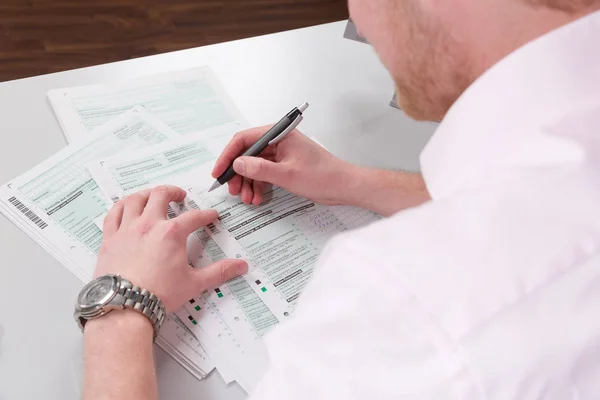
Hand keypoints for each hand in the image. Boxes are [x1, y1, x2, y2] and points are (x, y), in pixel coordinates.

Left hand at [95, 185, 247, 312]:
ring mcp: (126, 230)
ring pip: (135, 199)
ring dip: (146, 193)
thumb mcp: (194, 283)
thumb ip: (219, 272)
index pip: (194, 217)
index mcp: (171, 233)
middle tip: (180, 196)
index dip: (206, 215)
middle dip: (174, 192)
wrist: (125, 307)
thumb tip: (240, 266)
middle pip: (161, 195)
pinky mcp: (110, 239)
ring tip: (153, 195)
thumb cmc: (158, 295)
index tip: (210, 216)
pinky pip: (113, 214)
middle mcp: (148, 225)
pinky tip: (126, 207)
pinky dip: (121, 206)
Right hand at [212, 127, 352, 204]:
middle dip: (238, 173)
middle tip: (233, 190)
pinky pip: (265, 173)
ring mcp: (282, 153)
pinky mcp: (285, 165)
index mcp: (280, 134)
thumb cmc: (324, 176)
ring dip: (248, 182)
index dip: (228, 156)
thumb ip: (259, 169)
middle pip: (247, 153)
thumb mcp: (287, 175)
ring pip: (255, 165)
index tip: (219, 172)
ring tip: (247, 199)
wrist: (345, 186)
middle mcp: (279, 140)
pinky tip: (257, 198)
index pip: (244, 139)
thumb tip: (238, 164)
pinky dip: (259, 185)